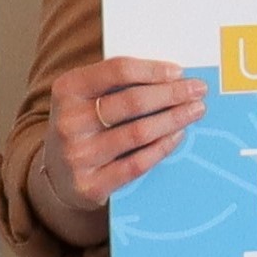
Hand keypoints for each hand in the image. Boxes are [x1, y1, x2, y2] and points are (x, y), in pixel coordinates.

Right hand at [27, 54, 204, 244]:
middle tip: (198, 90)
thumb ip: (117, 84)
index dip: (153, 70)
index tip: (179, 72)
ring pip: (139, 133)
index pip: (117, 71)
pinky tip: (178, 136)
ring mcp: (78, 156)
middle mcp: (69, 122)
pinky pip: (137, 163)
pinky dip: (162, 147)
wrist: (57, 177)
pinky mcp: (90, 185)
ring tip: (195, 111)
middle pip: (133, 101)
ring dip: (174, 119)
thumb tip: (171, 76)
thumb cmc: (84, 127)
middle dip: (172, 94)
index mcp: (67, 90)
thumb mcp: (86, 98)